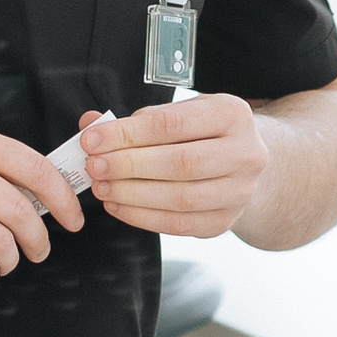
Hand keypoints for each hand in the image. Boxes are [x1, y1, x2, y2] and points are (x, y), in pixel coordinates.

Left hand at [80, 94, 269, 239]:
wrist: (240, 162)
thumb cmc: (202, 133)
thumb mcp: (177, 112)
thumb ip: (136, 119)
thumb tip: (90, 124)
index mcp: (231, 114)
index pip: (172, 124)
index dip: (128, 134)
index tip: (93, 140)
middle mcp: (246, 153)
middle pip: (181, 163)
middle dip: (128, 165)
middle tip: (94, 166)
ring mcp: (240, 191)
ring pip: (181, 198)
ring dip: (132, 194)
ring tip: (102, 187)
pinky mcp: (225, 221)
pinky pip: (179, 224)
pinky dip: (142, 217)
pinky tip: (118, 205)